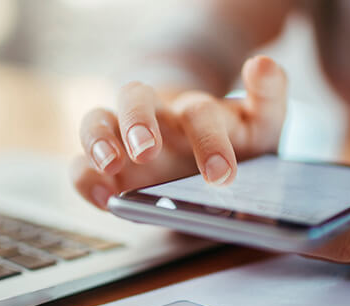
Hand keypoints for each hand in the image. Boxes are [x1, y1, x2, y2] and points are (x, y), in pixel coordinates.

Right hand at [71, 55, 286, 208]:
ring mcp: (123, 141)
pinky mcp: (104, 169)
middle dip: (138, 122)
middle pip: (134, 98)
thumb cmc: (229, 139)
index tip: (221, 176)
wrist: (202, 157)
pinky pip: (80, 167)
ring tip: (111, 164)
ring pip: (96, 121)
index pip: (197, 113)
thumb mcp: (260, 124)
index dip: (209, 142)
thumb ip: (268, 96)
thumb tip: (263, 63)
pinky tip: (103, 198)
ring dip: (98, 140)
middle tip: (147, 150)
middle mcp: (154, 118)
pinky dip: (85, 179)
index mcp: (194, 110)